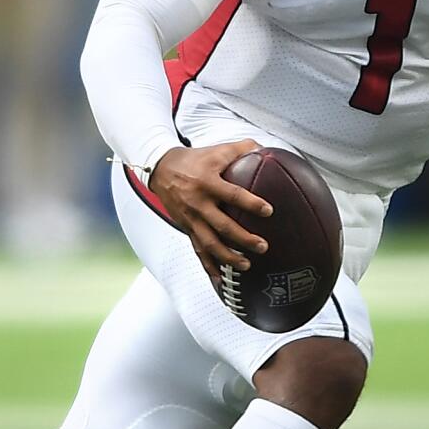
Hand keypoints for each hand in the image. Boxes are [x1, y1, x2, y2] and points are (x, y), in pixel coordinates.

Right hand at [146, 141, 271, 283]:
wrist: (160, 169)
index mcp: (208, 183)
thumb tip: (267, 149)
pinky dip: (209, 266)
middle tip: (262, 246)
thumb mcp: (216, 150)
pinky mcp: (186, 228)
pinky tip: (221, 279)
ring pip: (210, 244)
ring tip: (247, 265)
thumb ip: (242, 149)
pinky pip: (198, 251)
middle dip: (243, 239)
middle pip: (223, 226)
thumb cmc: (194, 159)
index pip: (233, 195)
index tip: (268, 211)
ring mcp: (191, 219)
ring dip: (229, 257)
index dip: (251, 203)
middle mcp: (198, 203)